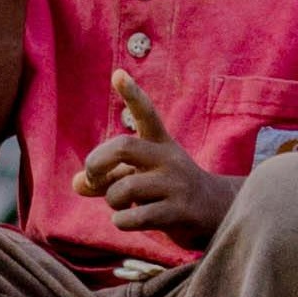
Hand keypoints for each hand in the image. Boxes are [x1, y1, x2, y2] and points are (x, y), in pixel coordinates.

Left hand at [72, 73, 233, 243]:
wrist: (220, 212)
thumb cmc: (171, 191)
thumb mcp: (142, 177)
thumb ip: (108, 178)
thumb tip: (77, 184)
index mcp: (160, 144)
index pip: (146, 114)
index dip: (132, 94)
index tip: (118, 75)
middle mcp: (168, 159)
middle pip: (123, 147)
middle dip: (96, 162)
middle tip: (93, 177)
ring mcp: (175, 185)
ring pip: (123, 189)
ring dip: (112, 201)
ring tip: (122, 207)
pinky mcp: (178, 212)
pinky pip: (134, 217)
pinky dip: (121, 221)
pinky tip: (127, 221)